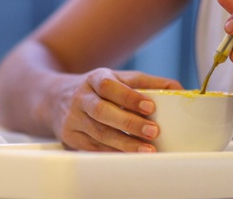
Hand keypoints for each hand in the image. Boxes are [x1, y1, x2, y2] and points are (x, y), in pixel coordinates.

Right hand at [57, 68, 181, 151]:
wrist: (53, 98)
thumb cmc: (95, 89)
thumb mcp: (115, 78)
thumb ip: (146, 83)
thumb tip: (179, 90)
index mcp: (93, 79)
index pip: (109, 86)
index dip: (129, 96)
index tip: (151, 106)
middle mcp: (80, 98)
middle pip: (102, 111)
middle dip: (129, 123)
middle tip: (153, 131)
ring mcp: (72, 118)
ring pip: (98, 133)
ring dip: (124, 143)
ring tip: (146, 149)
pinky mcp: (69, 136)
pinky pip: (92, 147)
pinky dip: (112, 152)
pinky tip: (128, 155)